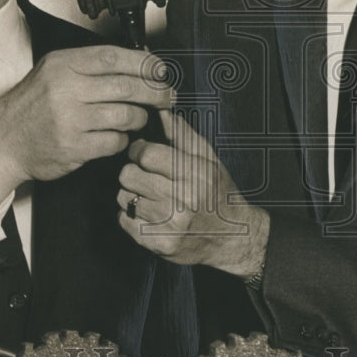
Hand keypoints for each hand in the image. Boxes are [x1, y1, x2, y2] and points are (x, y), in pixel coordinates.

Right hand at [0, 45, 170, 201]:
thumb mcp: (54, 72)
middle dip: (154, 93)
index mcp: (63, 64)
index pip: (114, 57)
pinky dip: (122, 139)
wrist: (3, 140)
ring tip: (137, 118)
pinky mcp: (74, 147)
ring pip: (125, 115)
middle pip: (127, 87)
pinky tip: (116, 136)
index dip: (145, 64)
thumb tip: (139, 61)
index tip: (162, 71)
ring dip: (139, 118)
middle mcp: (66, 89)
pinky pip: (114, 141)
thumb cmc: (32, 106)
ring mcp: (70, 119)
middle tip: (166, 97)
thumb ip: (91, 66)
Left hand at [117, 110, 268, 278]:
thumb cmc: (218, 194)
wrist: (232, 238)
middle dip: (134, 171)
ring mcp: (170, 225)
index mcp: (195, 174)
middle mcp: (183, 200)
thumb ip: (183, 135)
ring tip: (150, 196)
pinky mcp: (159, 244)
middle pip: (129, 175)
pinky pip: (124, 220)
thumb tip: (161, 112)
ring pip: (124, 197)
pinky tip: (149, 214)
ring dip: (132, 194)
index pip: (146, 154)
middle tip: (146, 175)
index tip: (142, 153)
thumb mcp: (208, 159)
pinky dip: (132, 216)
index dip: (139, 150)